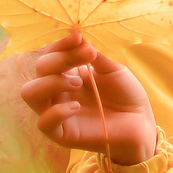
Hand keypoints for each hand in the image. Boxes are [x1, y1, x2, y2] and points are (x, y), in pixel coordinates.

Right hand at [18, 32, 156, 164]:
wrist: (142, 122)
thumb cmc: (126, 95)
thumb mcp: (111, 69)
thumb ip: (91, 55)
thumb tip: (77, 37)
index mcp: (66, 74)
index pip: (50, 55)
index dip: (60, 45)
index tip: (78, 37)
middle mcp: (57, 93)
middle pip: (39, 70)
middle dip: (60, 59)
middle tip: (87, 58)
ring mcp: (57, 113)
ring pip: (30, 93)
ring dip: (51, 82)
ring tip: (78, 83)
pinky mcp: (62, 135)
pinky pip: (43, 123)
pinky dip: (57, 111)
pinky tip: (77, 107)